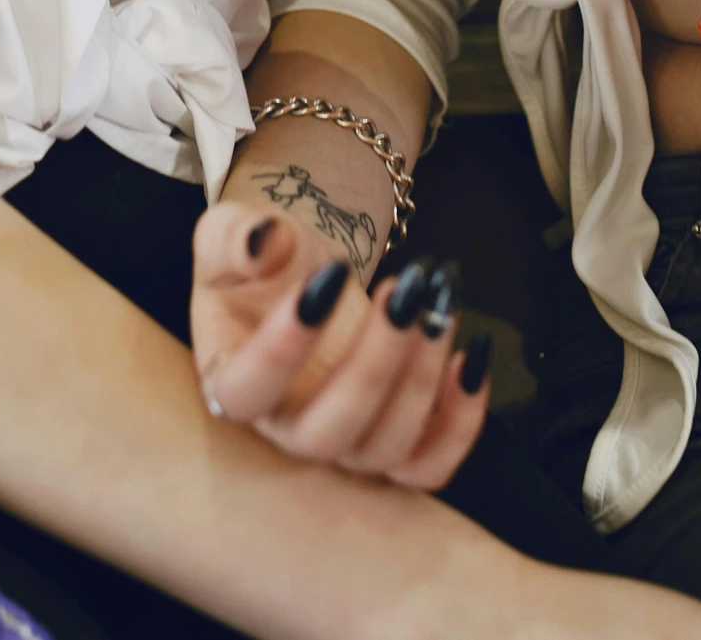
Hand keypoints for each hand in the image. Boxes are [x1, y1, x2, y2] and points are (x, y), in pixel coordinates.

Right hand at [190, 204, 487, 491]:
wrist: (309, 276)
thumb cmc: (264, 262)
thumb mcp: (229, 234)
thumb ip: (233, 237)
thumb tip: (263, 242)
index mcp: (230, 382)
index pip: (246, 390)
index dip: (284, 346)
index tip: (330, 277)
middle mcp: (284, 430)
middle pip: (329, 431)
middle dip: (376, 363)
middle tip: (406, 292)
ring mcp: (344, 446)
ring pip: (386, 447)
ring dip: (423, 378)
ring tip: (440, 303)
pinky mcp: (396, 447)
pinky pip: (431, 466)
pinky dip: (462, 423)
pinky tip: (471, 355)